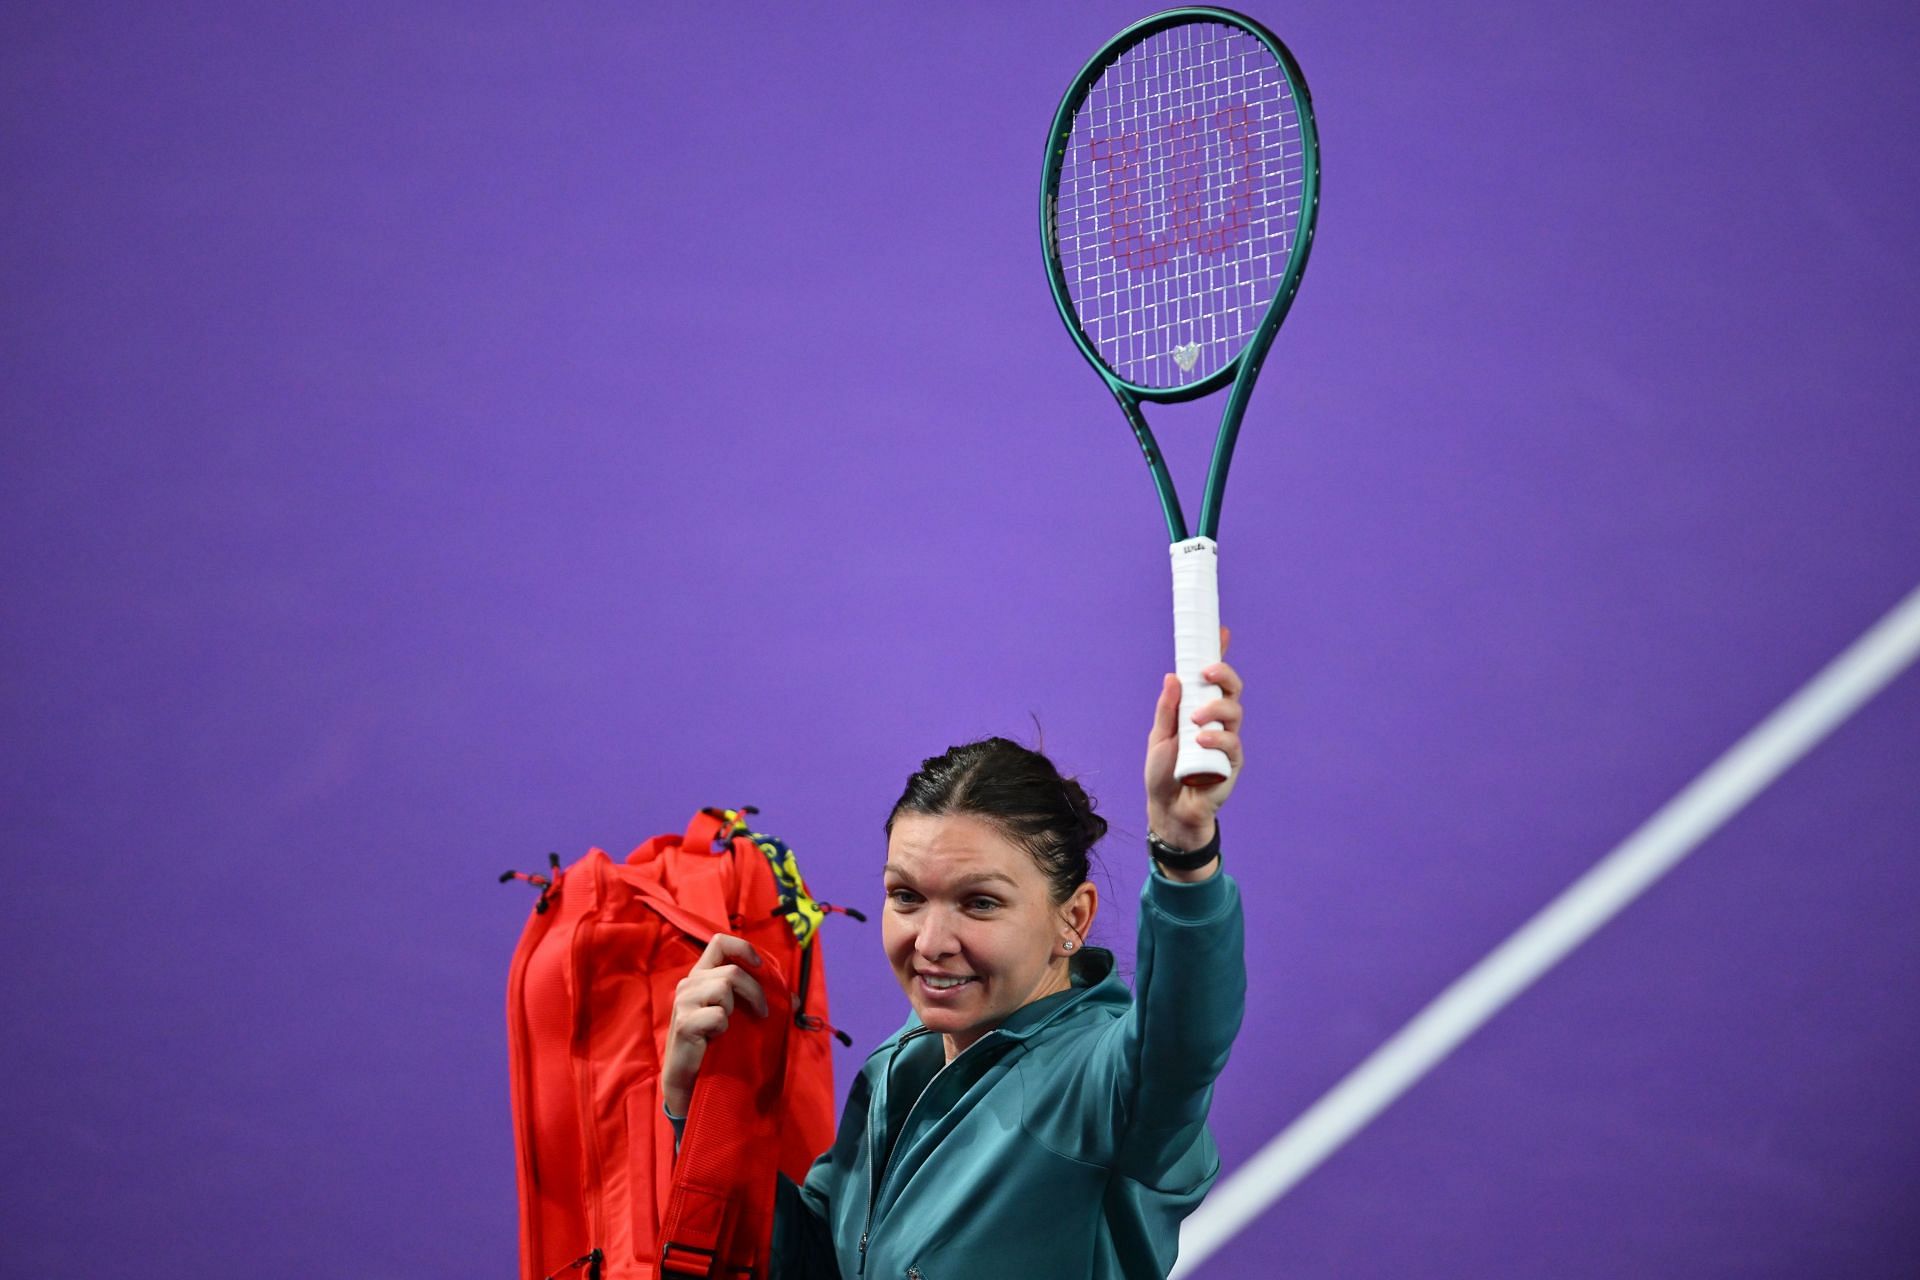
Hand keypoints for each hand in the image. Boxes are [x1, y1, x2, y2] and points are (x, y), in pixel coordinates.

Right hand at [661, 933, 767, 1116]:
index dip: (743, 948)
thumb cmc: (714, 1043)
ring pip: (723, 987)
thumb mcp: (737, 1016)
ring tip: (731, 1026)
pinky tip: (717, 1038)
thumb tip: (795, 1000)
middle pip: (731, 971)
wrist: (689, 1080)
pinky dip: (724, 1027)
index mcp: (701, 976)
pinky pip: (718, 1015)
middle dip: (755, 991)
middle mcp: (689, 984)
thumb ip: (758, 1000)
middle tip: (762, 1013)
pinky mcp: (685, 1023)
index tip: (759, 966)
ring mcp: (684, 1002)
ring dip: (737, 1009)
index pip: (719, 942)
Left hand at [1145, 625, 1241, 854]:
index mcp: (1199, 709)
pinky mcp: (1232, 764)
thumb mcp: (1158, 736)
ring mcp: (1227, 741)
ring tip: (1196, 718)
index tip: (1220, 631)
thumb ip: (1167, 708)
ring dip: (1217, 709)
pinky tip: (1203, 739)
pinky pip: (1233, 744)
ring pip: (1235, 712)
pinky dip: (1218, 739)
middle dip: (1224, 674)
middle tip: (1207, 671)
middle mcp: (1217, 721)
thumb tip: (1173, 676)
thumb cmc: (1163, 772)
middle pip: (1231, 689)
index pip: (1212, 679)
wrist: (1168, 809)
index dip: (1218, 654)